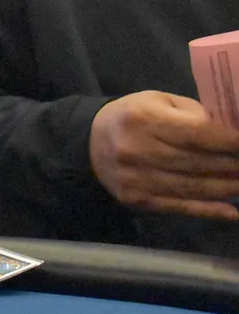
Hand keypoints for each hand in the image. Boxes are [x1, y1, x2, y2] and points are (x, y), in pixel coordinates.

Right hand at [89, 92, 238, 219]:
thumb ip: (192, 114)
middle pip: (198, 163)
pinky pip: (179, 206)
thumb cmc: (132, 117)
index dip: (230, 142)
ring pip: (193, 187)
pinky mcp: (136, 198)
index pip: (197, 134)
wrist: (89, 143)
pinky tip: (231, 212)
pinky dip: (208, 210)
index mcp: (143, 119)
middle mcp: (137, 150)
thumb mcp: (158, 102)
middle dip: (234, 166)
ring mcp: (136, 178)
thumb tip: (229, 136)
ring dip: (227, 188)